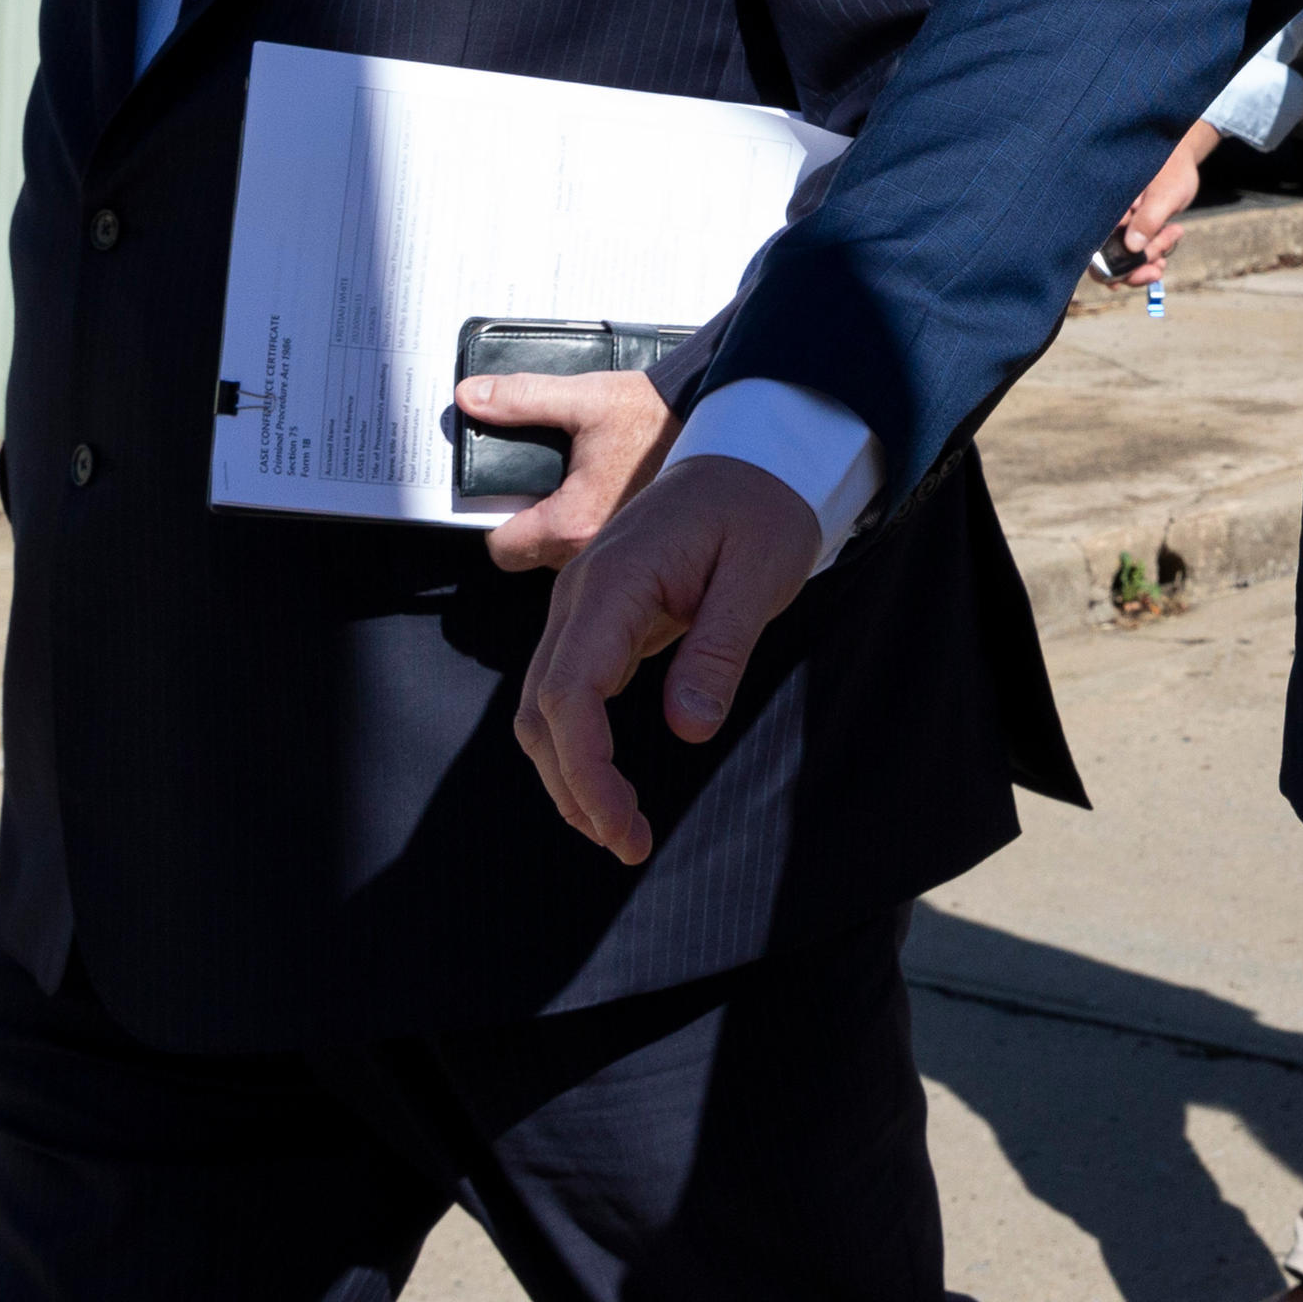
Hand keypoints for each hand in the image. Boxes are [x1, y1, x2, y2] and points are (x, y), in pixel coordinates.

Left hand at [453, 368, 687, 572]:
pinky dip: (593, 530)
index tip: (506, 497)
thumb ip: (523, 397)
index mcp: (574, 521)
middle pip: (534, 556)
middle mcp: (597, 549)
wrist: (715, 422)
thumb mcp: (586, 397)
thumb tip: (472, 396)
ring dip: (565, 528)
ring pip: (566, 557)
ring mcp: (621, 553)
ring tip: (581, 486)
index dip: (495, 523)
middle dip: (533, 523)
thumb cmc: (656, 415)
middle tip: (549, 483)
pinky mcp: (641, 549)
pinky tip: (605, 496)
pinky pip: (598, 552)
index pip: (504, 548)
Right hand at [514, 457, 823, 864]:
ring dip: (569, 775)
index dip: (586, 771)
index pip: (570, 694)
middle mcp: (580, 596)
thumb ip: (719, 650)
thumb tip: (688, 730)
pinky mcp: (596, 622)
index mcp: (615, 581)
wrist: (753, 457)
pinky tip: (609, 785)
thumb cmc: (761, 510)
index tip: (624, 827)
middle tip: (630, 844)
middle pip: (541, 713)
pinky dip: (577, 747)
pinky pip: (566, 693)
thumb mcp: (760, 575)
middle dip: (573, 789)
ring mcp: (581, 608)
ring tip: (620, 831)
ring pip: (542, 708)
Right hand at [1108, 123, 1222, 286]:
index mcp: (1107, 208)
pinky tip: (1171, 237)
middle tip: (1158, 268)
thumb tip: (1133, 247)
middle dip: (1135, 267)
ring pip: (1131, 256)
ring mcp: (1123, 225)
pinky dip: (1157, 252)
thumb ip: (1148, 219)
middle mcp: (1110, 219)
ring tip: (1174, 233)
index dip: (1107, 269)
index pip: (1096, 246)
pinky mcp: (1137, 228)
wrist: (1182, 159)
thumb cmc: (1171, 168)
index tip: (1122, 283)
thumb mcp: (1164, 194)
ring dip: (1152, 255)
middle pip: (1111, 258)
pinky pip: (1143, 250)